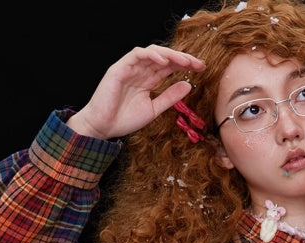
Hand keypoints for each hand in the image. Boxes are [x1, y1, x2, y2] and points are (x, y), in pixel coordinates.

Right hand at [67, 45, 205, 140]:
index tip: (201, 68)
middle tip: (198, 63)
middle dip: (182, 58)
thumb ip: (170, 97)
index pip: (169, 67)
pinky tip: (163, 61)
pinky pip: (137, 55)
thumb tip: (188, 85)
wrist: (102, 127)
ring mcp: (130, 68)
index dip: (185, 65)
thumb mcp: (154, 109)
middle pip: (164, 58)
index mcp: (148, 80)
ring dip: (169, 54)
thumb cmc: (124, 119)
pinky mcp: (119, 68)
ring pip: (152, 53)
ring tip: (184, 61)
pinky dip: (151, 55)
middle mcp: (140, 71)